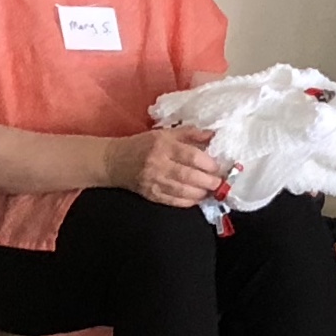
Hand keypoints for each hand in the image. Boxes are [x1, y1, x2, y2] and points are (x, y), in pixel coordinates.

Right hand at [110, 127, 224, 208]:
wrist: (115, 161)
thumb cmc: (143, 144)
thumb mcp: (164, 133)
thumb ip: (190, 133)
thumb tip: (213, 135)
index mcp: (163, 145)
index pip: (190, 155)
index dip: (208, 163)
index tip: (218, 167)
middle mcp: (158, 164)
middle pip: (188, 175)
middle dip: (208, 181)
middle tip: (219, 182)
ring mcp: (154, 181)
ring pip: (183, 191)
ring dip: (201, 193)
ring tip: (211, 191)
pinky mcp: (151, 195)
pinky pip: (174, 201)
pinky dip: (188, 201)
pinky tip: (197, 198)